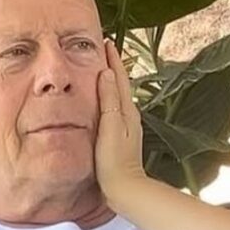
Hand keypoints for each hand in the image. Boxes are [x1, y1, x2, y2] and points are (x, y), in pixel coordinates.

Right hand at [95, 39, 147, 197]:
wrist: (125, 188)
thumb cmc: (115, 161)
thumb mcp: (110, 126)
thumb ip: (108, 100)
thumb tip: (106, 73)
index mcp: (126, 110)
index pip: (119, 77)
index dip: (112, 59)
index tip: (105, 41)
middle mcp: (129, 115)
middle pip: (120, 83)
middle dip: (112, 65)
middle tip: (102, 49)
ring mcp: (127, 125)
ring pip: (118, 95)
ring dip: (110, 80)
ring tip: (99, 69)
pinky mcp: (121, 136)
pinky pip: (114, 108)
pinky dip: (108, 97)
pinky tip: (101, 101)